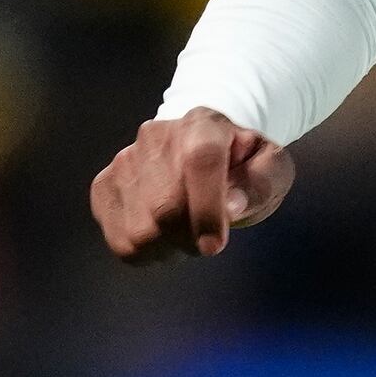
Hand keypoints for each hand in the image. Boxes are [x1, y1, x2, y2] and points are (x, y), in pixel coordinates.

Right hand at [90, 107, 294, 262]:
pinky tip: (164, 236)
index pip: (201, 161)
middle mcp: (156, 137)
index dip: (207, 209)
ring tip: (186, 233)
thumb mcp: (271, 168)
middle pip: (165, 207)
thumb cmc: (241, 163)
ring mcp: (124, 160)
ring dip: (169, 248)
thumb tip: (232, 207)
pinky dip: (146, 252)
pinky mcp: (104, 185)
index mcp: (204, 124)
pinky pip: (120, 241)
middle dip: (191, 237)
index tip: (215, 246)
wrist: (198, 149)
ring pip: (139, 231)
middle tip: (208, 237)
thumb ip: (262, 182)